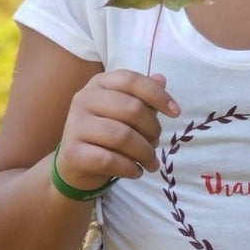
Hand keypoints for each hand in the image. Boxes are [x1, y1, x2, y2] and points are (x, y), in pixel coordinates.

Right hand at [55, 69, 179, 191]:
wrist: (76, 166)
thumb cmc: (106, 134)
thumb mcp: (124, 113)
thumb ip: (143, 97)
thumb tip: (161, 79)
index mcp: (99, 84)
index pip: (130, 80)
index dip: (157, 94)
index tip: (176, 112)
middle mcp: (84, 99)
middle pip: (131, 108)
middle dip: (153, 129)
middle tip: (157, 144)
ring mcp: (75, 125)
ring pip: (122, 136)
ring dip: (145, 153)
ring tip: (151, 162)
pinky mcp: (73, 152)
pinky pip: (109, 160)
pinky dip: (130, 168)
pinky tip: (136, 171)